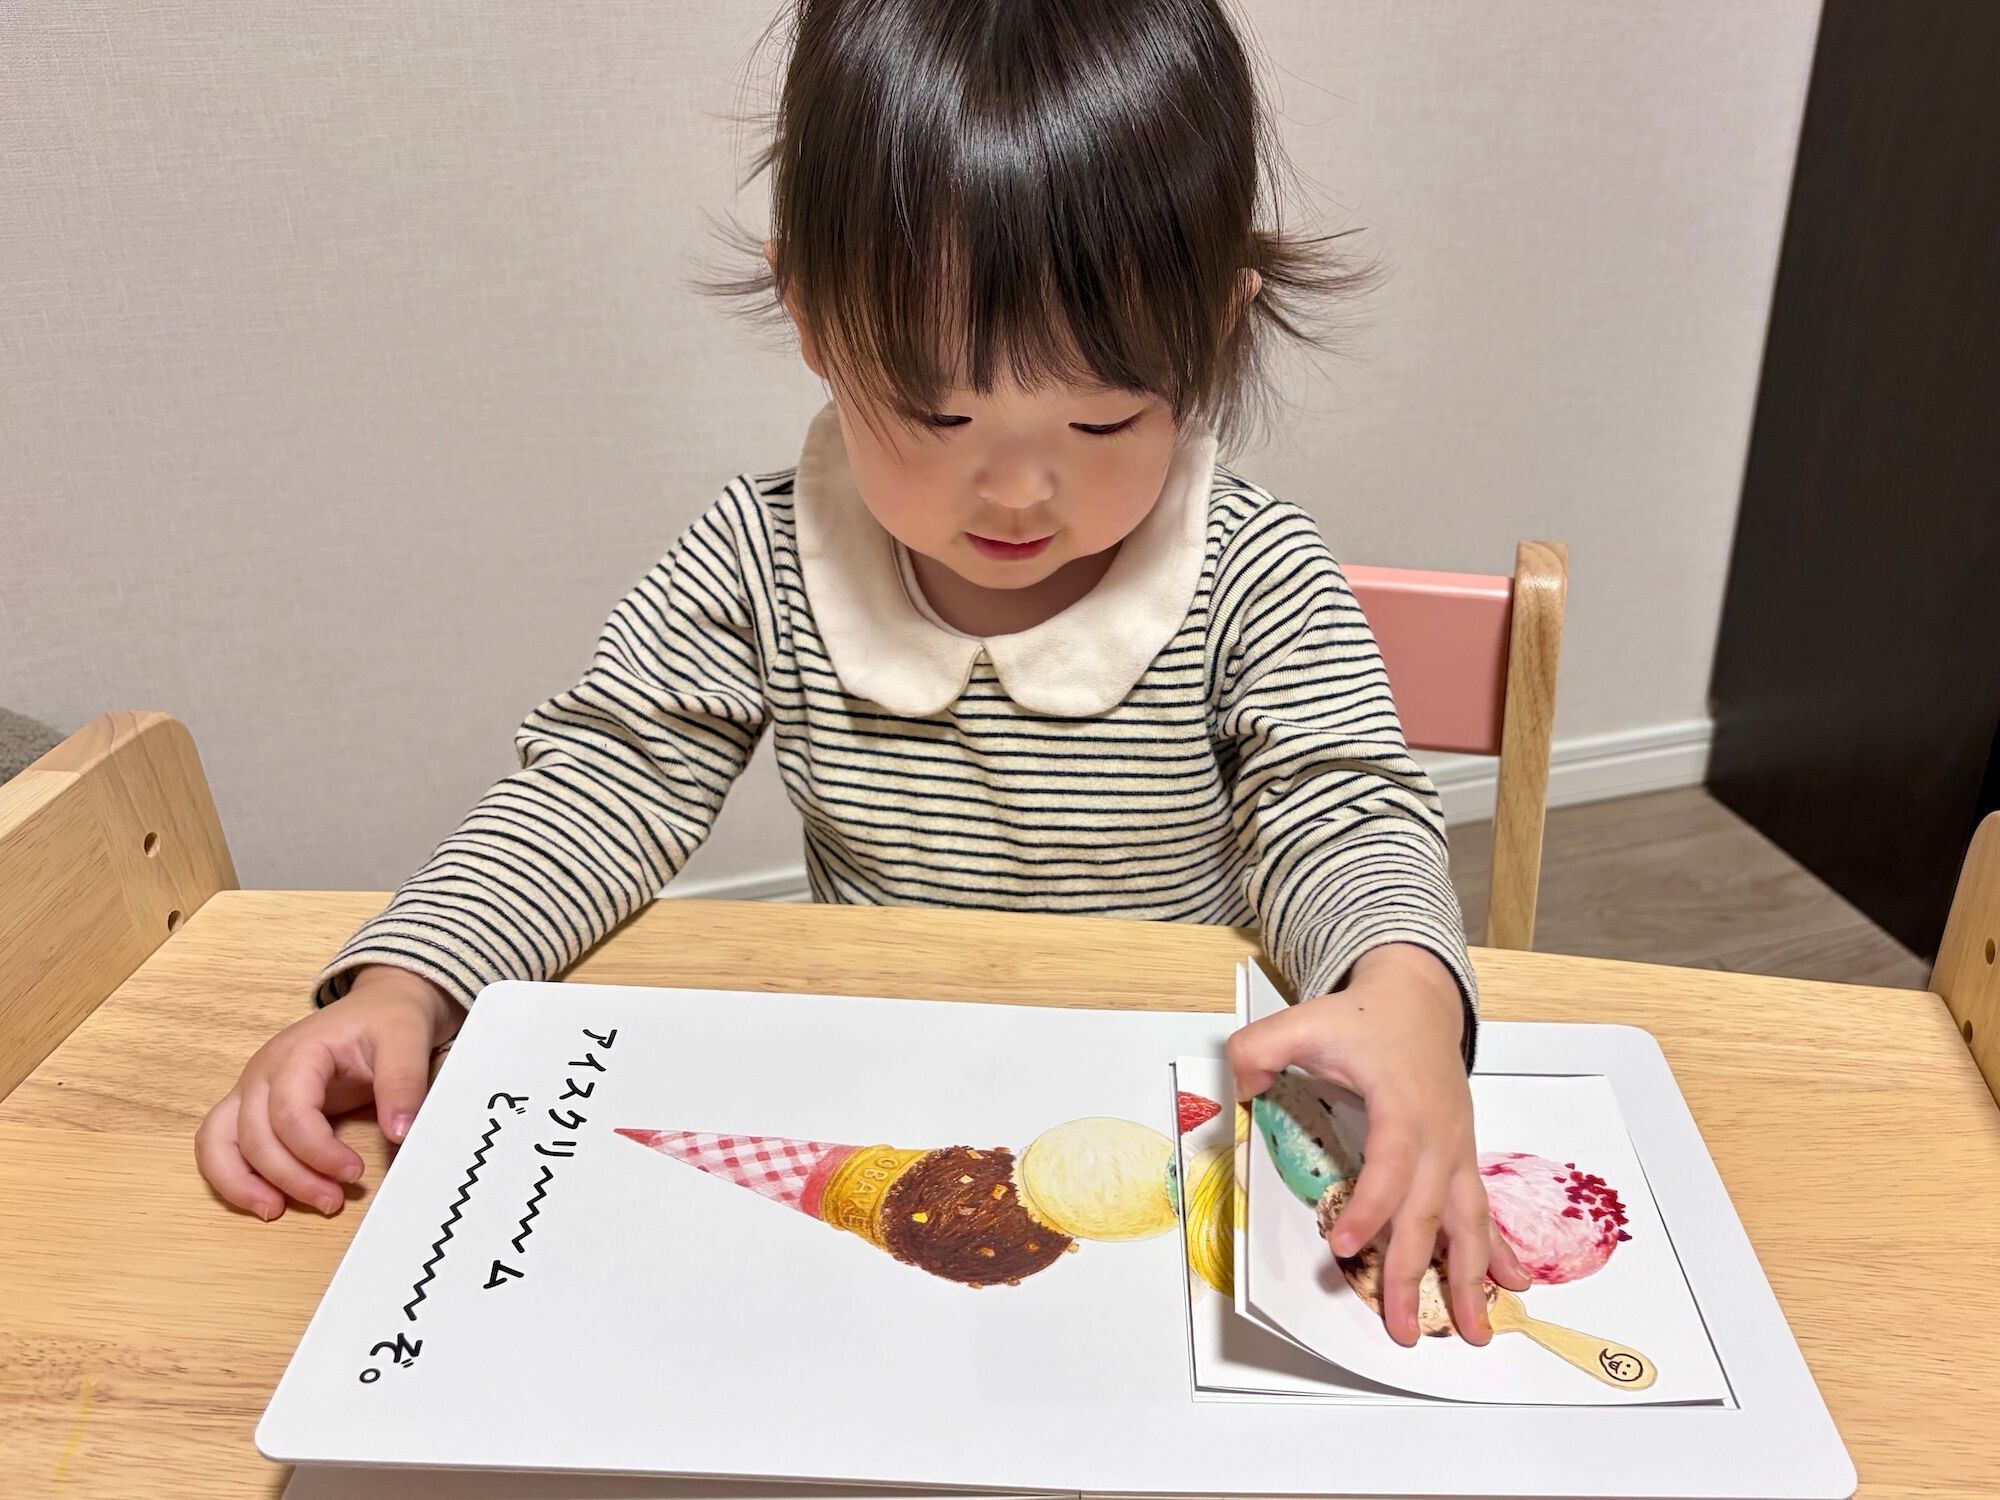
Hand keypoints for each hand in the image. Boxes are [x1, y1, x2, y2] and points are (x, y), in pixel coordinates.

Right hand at [195, 965, 462, 1219]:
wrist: (380, 1004)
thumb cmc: (389, 1019)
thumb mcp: (407, 1039)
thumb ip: (404, 1082)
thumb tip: (398, 1133)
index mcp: (299, 1052)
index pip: (289, 1112)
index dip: (317, 1151)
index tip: (355, 1173)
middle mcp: (263, 1071)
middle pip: (255, 1134)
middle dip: (291, 1176)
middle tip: (333, 1201)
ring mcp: (252, 1088)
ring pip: (219, 1142)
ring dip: (243, 1183)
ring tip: (276, 1211)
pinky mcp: (252, 1105)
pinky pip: (219, 1144)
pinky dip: (231, 1175)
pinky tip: (264, 1200)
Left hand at [1226, 944, 1529, 1344]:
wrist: (1418, 1001)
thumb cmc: (1362, 1018)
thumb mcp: (1303, 1021)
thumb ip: (1259, 1049)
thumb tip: (1237, 1088)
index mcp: (1402, 1106)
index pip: (1388, 1166)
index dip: (1369, 1208)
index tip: (1343, 1249)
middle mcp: (1439, 1135)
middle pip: (1428, 1211)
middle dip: (1415, 1272)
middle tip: (1402, 1328)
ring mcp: (1457, 1150)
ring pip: (1468, 1222)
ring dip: (1471, 1280)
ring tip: (1475, 1332)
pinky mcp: (1463, 1158)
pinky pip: (1482, 1210)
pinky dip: (1498, 1250)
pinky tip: (1512, 1285)